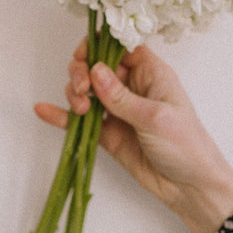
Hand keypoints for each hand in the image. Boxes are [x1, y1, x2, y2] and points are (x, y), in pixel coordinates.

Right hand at [34, 40, 232, 232]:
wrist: (190, 186)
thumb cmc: (186, 146)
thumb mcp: (155, 117)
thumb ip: (121, 96)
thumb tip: (95, 70)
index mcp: (151, 73)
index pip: (120, 46)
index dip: (100, 45)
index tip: (85, 56)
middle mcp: (132, 87)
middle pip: (97, 65)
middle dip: (82, 72)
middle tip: (81, 90)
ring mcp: (118, 110)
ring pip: (86, 91)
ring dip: (74, 94)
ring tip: (80, 110)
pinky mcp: (107, 133)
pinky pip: (80, 120)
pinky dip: (61, 116)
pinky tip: (43, 110)